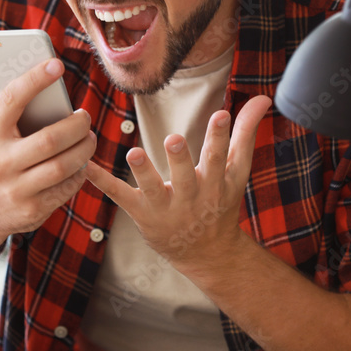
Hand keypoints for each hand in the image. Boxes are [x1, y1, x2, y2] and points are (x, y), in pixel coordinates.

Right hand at [0, 58, 95, 236]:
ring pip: (63, 166)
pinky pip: (67, 187)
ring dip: (84, 148)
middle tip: (85, 117)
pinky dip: (79, 172)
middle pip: (50, 139)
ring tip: (89, 138)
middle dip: (76, 125)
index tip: (57, 65)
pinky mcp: (33, 210)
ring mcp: (17, 189)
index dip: (36, 79)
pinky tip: (80, 162)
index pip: (13, 100)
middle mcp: (1, 163)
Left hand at [85, 95, 270, 266]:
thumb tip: (264, 97)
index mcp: (217, 183)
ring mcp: (166, 207)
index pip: (220, 157)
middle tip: (174, 138)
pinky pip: (121, 197)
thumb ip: (246, 133)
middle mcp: (192, 197)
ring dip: (144, 172)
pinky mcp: (142, 215)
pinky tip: (87, 168)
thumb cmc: (221, 203)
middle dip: (181, 158)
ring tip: (134, 154)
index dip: (221, 137)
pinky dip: (104, 183)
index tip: (221, 114)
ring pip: (154, 189)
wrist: (207, 253)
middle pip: (187, 175)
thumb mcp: (238, 171)